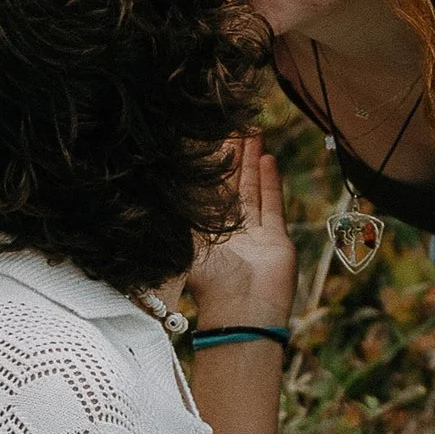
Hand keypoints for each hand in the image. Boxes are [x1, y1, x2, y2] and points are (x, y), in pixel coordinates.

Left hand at [189, 131, 296, 332]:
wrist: (242, 310)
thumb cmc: (208, 281)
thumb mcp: (184, 242)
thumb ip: (177, 214)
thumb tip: (158, 181)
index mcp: (203, 233)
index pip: (205, 190)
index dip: (209, 163)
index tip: (209, 134)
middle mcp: (227, 232)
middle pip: (230, 185)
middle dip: (233, 155)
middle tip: (236, 123)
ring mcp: (254, 235)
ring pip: (252, 190)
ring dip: (252, 161)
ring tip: (254, 132)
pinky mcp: (276, 239)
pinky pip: (273, 205)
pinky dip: (270, 183)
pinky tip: (269, 159)